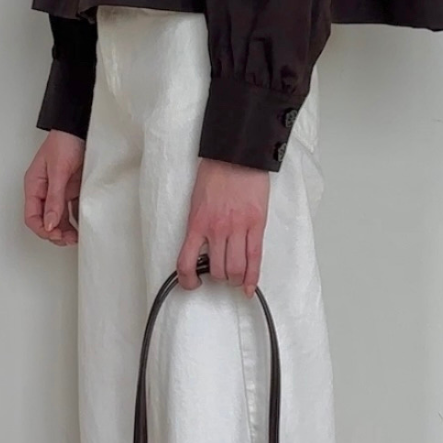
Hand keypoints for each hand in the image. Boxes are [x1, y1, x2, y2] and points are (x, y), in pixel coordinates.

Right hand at [24, 130, 84, 245]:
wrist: (80, 127)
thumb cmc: (64, 142)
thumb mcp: (58, 171)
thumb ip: (54, 198)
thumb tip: (49, 224)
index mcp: (34, 186)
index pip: (32, 216)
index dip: (43, 229)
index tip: (56, 235)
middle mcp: (45, 191)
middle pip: (45, 221)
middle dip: (55, 233)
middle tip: (70, 239)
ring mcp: (59, 191)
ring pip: (59, 218)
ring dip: (67, 229)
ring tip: (77, 236)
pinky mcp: (73, 189)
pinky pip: (72, 209)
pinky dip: (77, 219)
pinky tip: (83, 225)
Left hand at [176, 156, 269, 295]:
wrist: (236, 155)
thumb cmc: (216, 173)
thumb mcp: (197, 201)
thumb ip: (199, 224)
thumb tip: (201, 246)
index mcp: (197, 223)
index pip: (186, 262)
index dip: (187, 280)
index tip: (192, 283)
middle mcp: (216, 229)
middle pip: (217, 270)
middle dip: (219, 277)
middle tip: (221, 273)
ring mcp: (238, 228)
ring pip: (236, 269)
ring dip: (235, 278)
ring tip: (236, 276)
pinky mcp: (256, 225)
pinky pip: (255, 258)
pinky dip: (252, 277)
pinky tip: (250, 287)